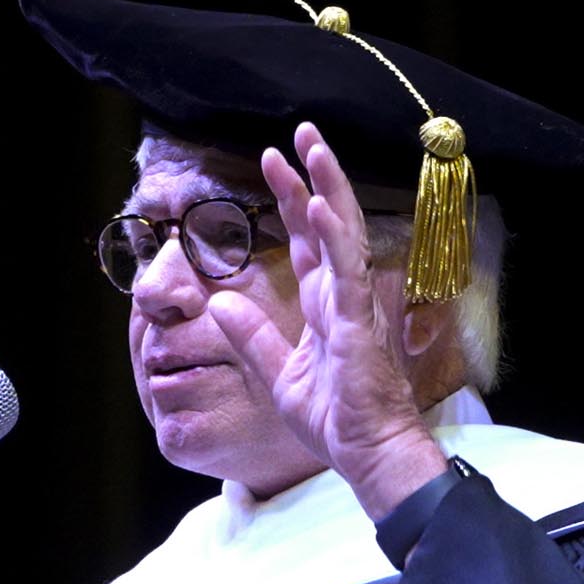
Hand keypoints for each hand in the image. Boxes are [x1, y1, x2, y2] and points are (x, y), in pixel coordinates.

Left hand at [208, 122, 446, 520]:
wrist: (363, 452)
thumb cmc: (332, 419)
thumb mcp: (276, 374)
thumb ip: (251, 337)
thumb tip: (219, 304)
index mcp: (325, 304)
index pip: (308, 240)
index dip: (292, 200)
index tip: (274, 161)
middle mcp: (342, 295)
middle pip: (327, 223)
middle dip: (313, 175)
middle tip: (298, 131)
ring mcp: (353, 306)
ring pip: (342, 233)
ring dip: (328, 187)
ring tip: (313, 145)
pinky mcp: (356, 324)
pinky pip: (344, 272)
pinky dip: (332, 238)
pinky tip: (319, 205)